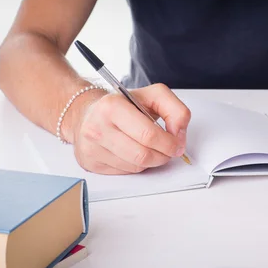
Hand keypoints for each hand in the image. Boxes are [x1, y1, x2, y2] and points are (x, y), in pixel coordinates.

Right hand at [71, 83, 190, 174]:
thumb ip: (175, 109)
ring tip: (151, 148)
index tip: (177, 144)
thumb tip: (178, 134)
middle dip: (163, 155)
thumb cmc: (122, 104)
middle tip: (169, 150)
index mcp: (112, 106)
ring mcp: (91, 147)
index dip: (169, 143)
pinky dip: (136, 165)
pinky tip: (133, 152)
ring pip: (135, 166)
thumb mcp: (152, 95)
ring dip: (151, 161)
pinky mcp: (90, 163)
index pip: (148, 135)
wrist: (88, 112)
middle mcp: (97, 127)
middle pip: (142, 155)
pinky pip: (125, 172)